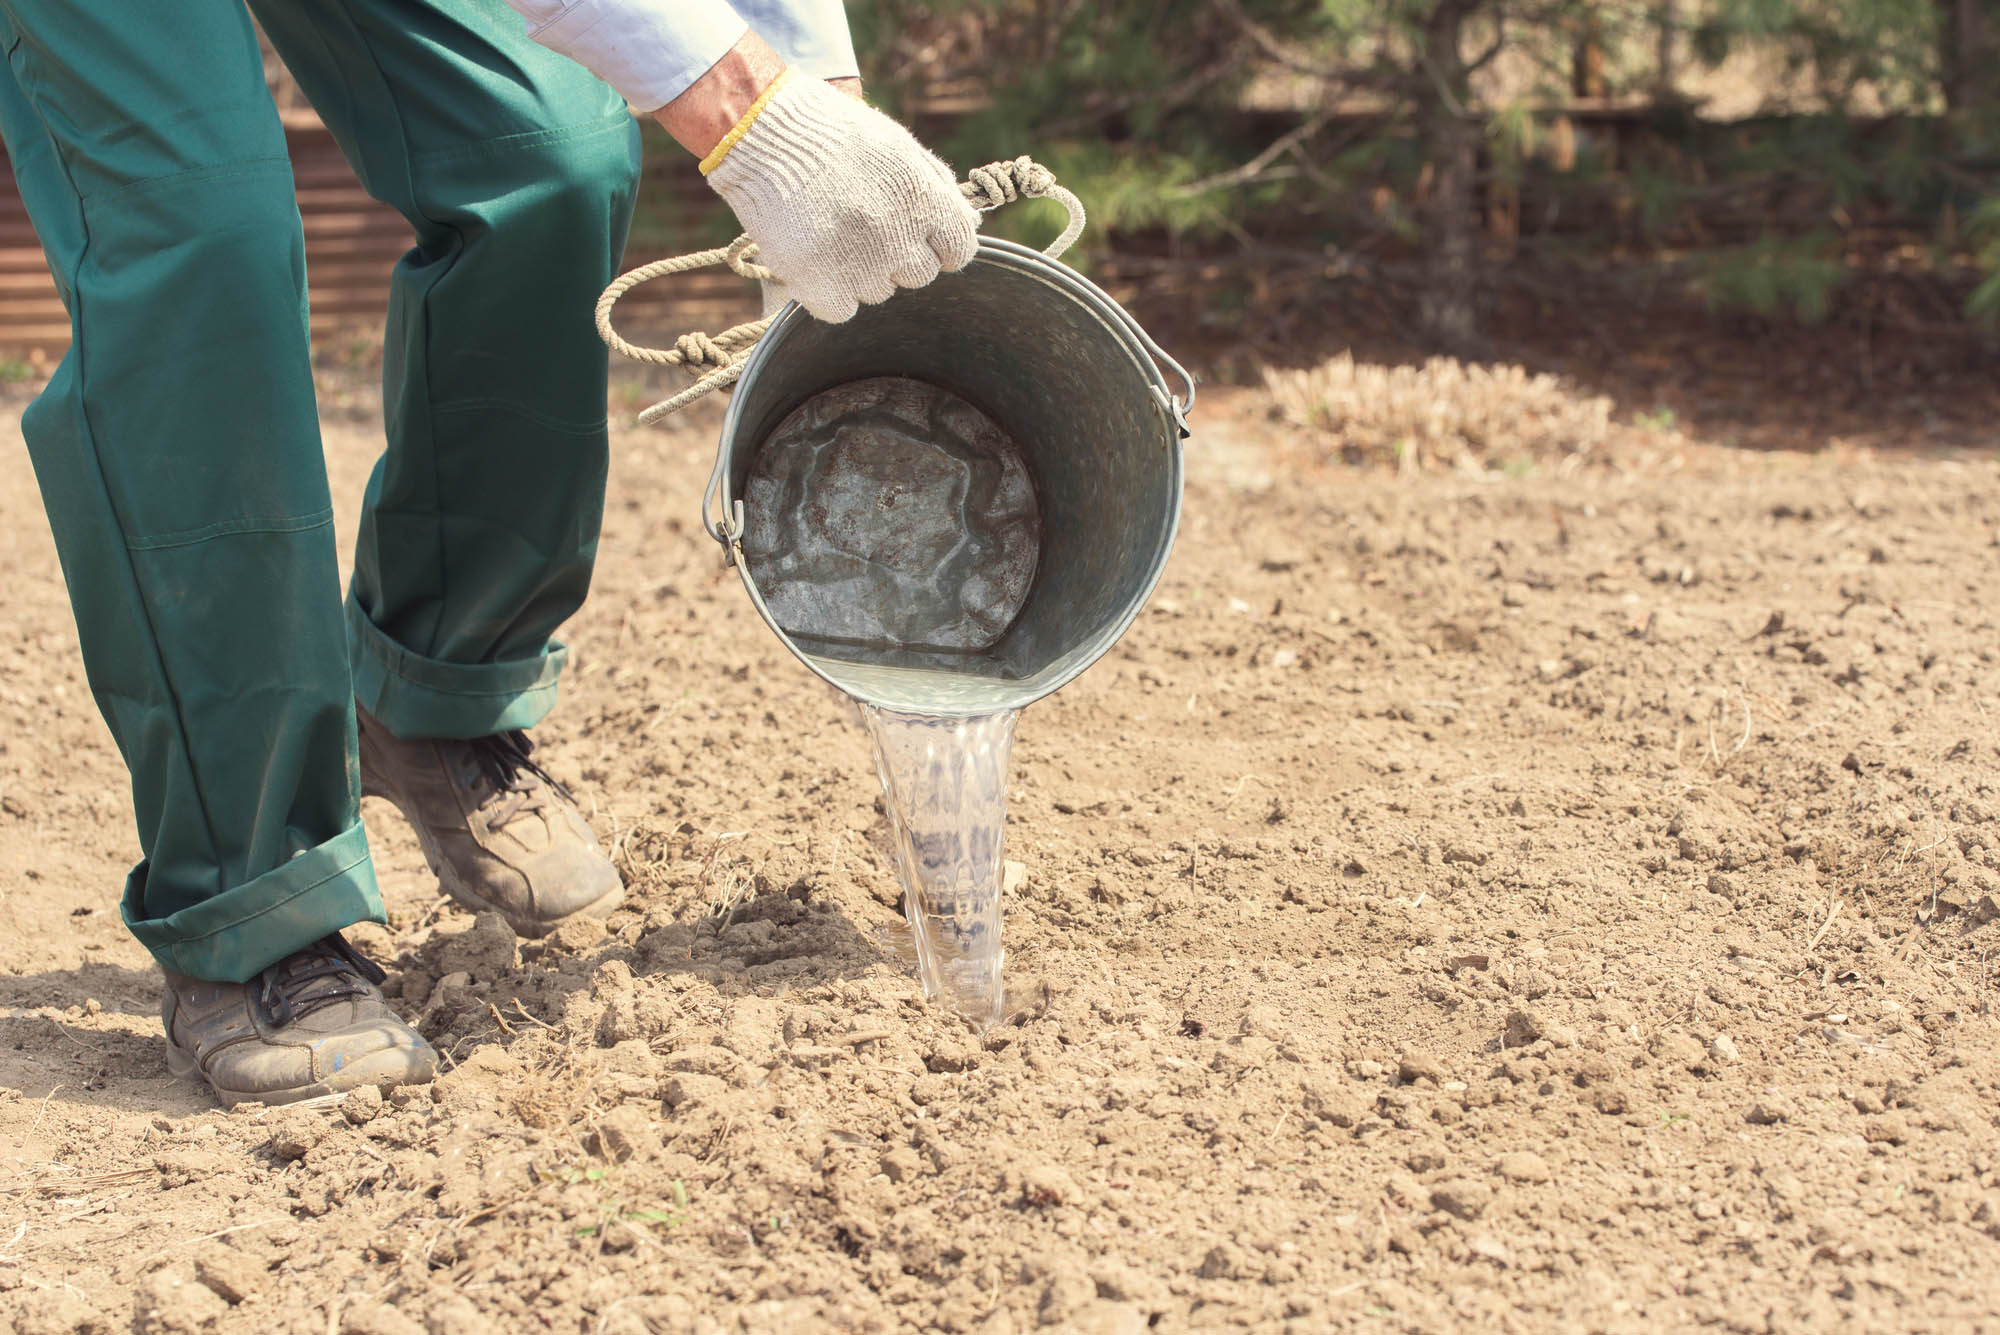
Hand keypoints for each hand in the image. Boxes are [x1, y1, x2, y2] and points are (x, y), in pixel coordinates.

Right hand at [696, 72, 979, 322]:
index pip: (960, 249)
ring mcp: (860, 266)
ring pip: (879, 292)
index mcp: (925, 201)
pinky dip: (829, 293)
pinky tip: (816, 260)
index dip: (942, 245)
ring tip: (832, 231)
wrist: (762, 132)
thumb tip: (972, 220)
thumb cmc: (832, 132)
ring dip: (861, 271)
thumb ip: (938, 184)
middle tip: (865, 226)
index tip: (920, 236)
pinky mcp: (820, 286)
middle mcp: (899, 238)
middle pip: (920, 275)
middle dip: (899, 255)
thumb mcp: (897, 144)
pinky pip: (842, 310)